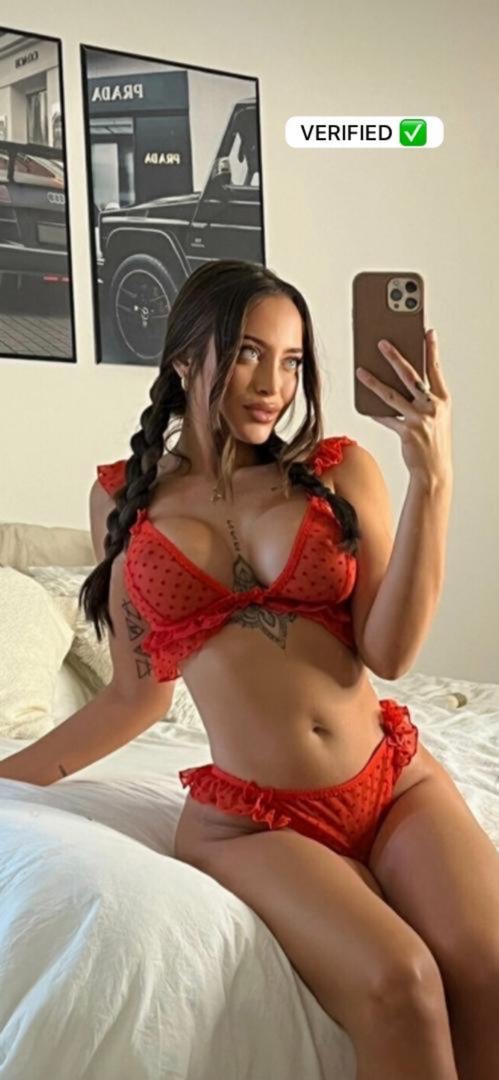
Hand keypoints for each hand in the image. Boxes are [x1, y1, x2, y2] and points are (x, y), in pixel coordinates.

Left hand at [355, 328, 452, 484]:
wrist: (434, 469)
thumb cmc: (433, 440)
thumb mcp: (436, 415)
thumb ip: (423, 397)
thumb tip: (399, 378)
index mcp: (443, 399)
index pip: (435, 369)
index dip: (431, 350)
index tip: (427, 332)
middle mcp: (432, 406)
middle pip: (410, 376)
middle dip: (395, 357)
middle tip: (382, 342)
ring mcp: (419, 419)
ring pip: (391, 394)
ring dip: (373, 381)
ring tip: (360, 370)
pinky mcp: (406, 431)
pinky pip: (385, 417)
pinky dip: (374, 410)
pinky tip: (363, 400)